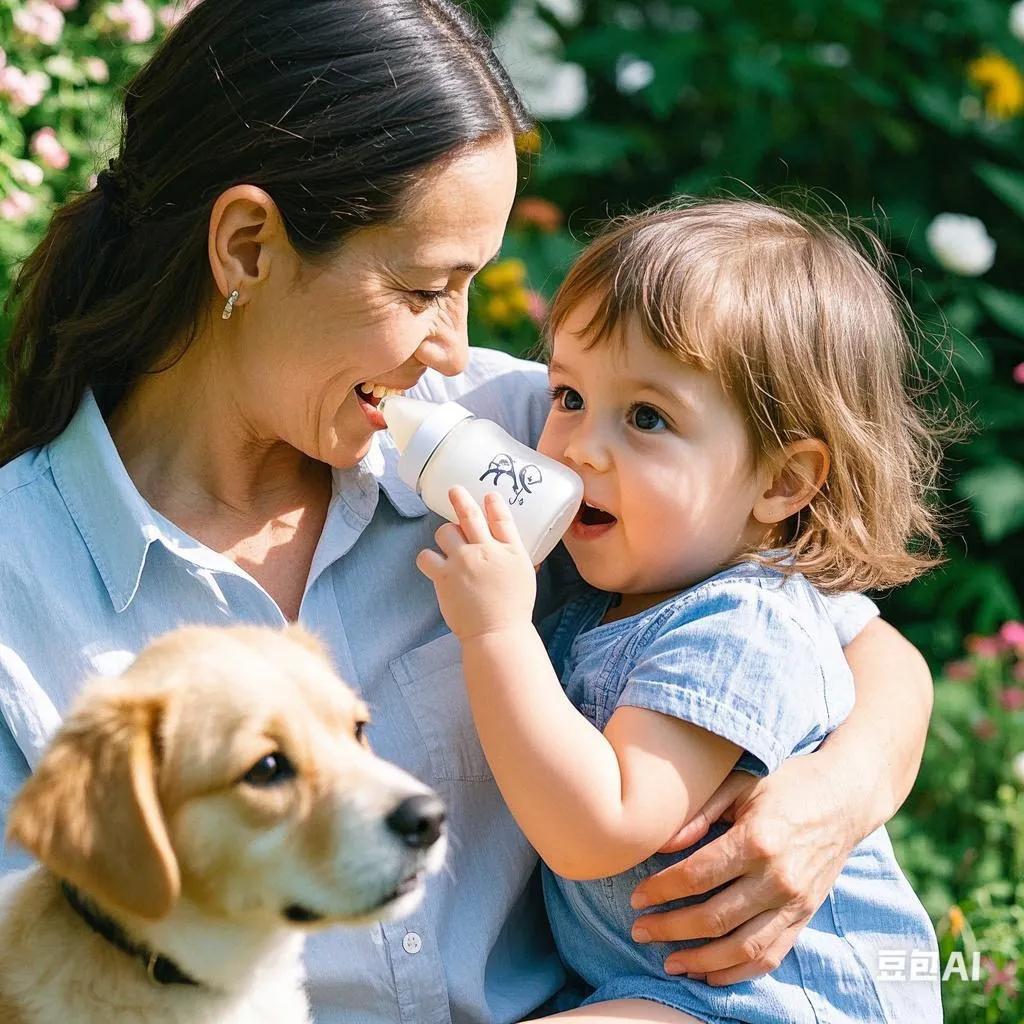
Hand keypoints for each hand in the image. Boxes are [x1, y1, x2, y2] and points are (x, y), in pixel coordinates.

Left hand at [416, 486, 536, 640]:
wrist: (497, 633)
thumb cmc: (513, 609)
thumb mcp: (524, 576)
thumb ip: (513, 557)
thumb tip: (505, 546)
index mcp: (511, 551)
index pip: (502, 518)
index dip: (494, 503)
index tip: (489, 496)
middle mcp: (486, 550)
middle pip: (470, 515)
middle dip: (460, 499)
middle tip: (455, 491)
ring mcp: (463, 561)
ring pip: (444, 532)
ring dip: (445, 536)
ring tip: (448, 545)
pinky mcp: (444, 576)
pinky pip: (426, 556)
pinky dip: (428, 558)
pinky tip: (433, 563)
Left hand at [629, 754, 862, 985]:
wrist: (846, 796)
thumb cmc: (785, 784)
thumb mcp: (740, 784)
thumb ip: (700, 813)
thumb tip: (662, 844)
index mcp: (757, 840)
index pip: (697, 876)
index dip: (661, 890)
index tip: (636, 897)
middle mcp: (778, 878)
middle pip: (714, 918)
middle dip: (670, 928)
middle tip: (640, 930)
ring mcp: (795, 902)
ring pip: (741, 948)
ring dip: (700, 961)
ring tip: (669, 961)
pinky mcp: (805, 917)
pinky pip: (770, 957)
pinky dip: (738, 972)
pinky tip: (709, 974)